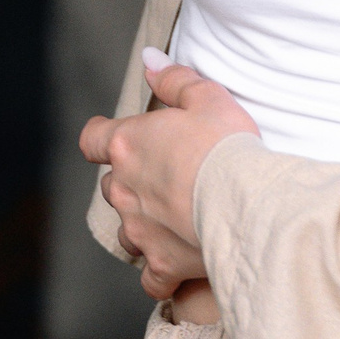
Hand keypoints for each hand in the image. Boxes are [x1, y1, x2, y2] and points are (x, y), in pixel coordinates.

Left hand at [79, 54, 261, 300]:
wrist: (246, 203)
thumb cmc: (227, 147)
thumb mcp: (208, 97)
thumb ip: (174, 79)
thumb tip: (148, 60)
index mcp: (129, 145)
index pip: (92, 139)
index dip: (101, 138)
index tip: (115, 139)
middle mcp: (123, 189)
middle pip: (112, 186)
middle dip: (133, 183)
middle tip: (169, 178)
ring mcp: (138, 230)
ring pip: (126, 231)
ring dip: (143, 226)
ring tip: (176, 221)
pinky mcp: (160, 264)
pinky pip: (150, 278)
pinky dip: (160, 272)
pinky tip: (178, 267)